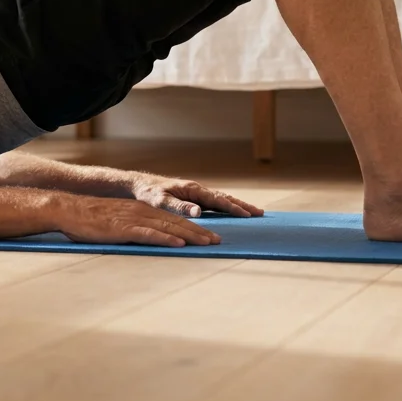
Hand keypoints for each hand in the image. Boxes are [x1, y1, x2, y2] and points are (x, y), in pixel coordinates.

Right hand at [55, 195, 220, 246]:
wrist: (69, 210)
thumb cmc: (88, 219)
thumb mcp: (116, 221)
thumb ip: (132, 227)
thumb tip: (145, 238)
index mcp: (140, 210)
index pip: (172, 218)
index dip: (193, 227)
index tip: (209, 236)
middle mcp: (141, 212)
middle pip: (176, 222)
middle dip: (199, 232)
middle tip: (218, 241)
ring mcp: (133, 219)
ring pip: (168, 227)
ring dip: (190, 236)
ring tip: (207, 243)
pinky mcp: (124, 229)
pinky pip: (149, 234)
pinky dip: (166, 239)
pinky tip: (179, 244)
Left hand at [127, 173, 262, 218]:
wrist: (141, 186)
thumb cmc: (149, 194)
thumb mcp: (160, 201)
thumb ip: (179, 206)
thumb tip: (198, 212)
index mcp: (192, 190)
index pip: (217, 200)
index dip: (233, 207)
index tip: (247, 214)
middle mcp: (197, 190)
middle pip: (224, 198)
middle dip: (242, 205)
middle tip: (260, 213)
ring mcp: (196, 194)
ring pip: (221, 199)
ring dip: (237, 205)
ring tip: (253, 212)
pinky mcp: (193, 198)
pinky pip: (214, 203)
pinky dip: (227, 206)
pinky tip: (233, 212)